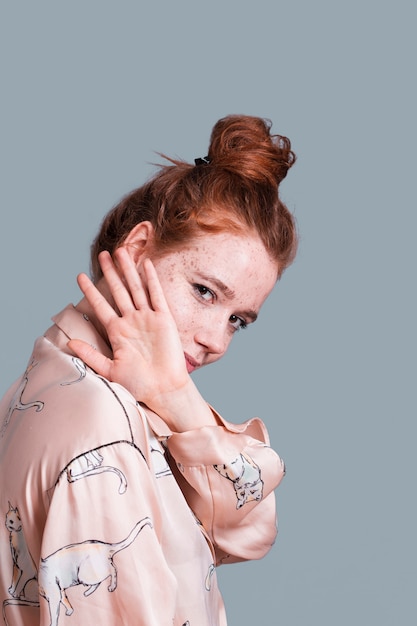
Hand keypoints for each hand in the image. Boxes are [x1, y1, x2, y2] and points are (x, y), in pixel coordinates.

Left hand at [68, 249, 189, 414]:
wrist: (163, 390)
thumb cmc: (138, 385)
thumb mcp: (110, 370)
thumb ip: (91, 356)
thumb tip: (69, 343)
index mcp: (117, 333)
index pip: (100, 306)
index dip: (90, 291)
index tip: (79, 276)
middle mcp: (131, 322)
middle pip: (118, 291)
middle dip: (110, 272)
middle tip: (103, 254)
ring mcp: (148, 319)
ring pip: (136, 288)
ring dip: (128, 270)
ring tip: (121, 251)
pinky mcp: (164, 320)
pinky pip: (157, 295)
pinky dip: (151, 280)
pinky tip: (146, 264)